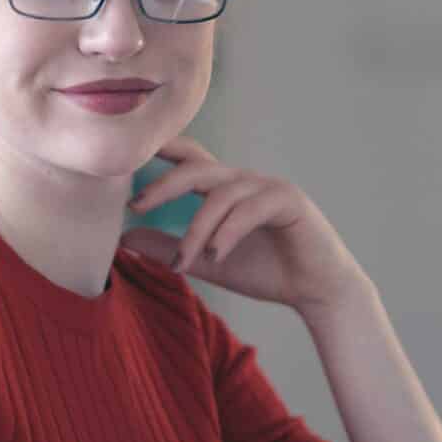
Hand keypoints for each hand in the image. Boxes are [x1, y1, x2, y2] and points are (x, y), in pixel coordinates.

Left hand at [122, 136, 371, 316]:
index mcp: (224, 188)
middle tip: (136, 206)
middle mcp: (243, 180)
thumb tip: (122, 239)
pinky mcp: (289, 201)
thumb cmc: (265, 271)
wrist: (318, 291)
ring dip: (197, 229)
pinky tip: (215, 255)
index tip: (122, 156)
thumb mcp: (206, 262)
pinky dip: (228, 232)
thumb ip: (169, 248)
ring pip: (220, 194)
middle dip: (163, 184)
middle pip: (196, 167)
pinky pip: (250, 209)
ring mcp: (267, 186)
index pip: (187, 158)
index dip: (158, 150)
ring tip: (184, 261)